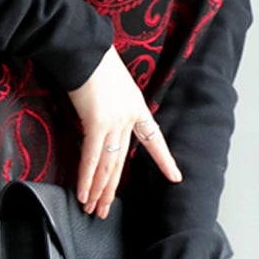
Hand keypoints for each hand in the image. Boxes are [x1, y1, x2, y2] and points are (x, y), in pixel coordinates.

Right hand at [66, 45, 181, 217]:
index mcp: (137, 106)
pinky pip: (92, 157)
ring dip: (99, 190)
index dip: (164, 160)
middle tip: (104, 211)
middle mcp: (129, 116)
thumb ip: (111, 104)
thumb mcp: (111, 83)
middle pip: (122, 161)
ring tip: (93, 210)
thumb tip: (98, 120)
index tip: (175, 177)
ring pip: (109, 164)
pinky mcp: (97, 122)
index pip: (154, 139)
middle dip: (111, 189)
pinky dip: (87, 178)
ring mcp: (115, 120)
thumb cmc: (92, 60)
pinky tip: (83, 194)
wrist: (84, 48)